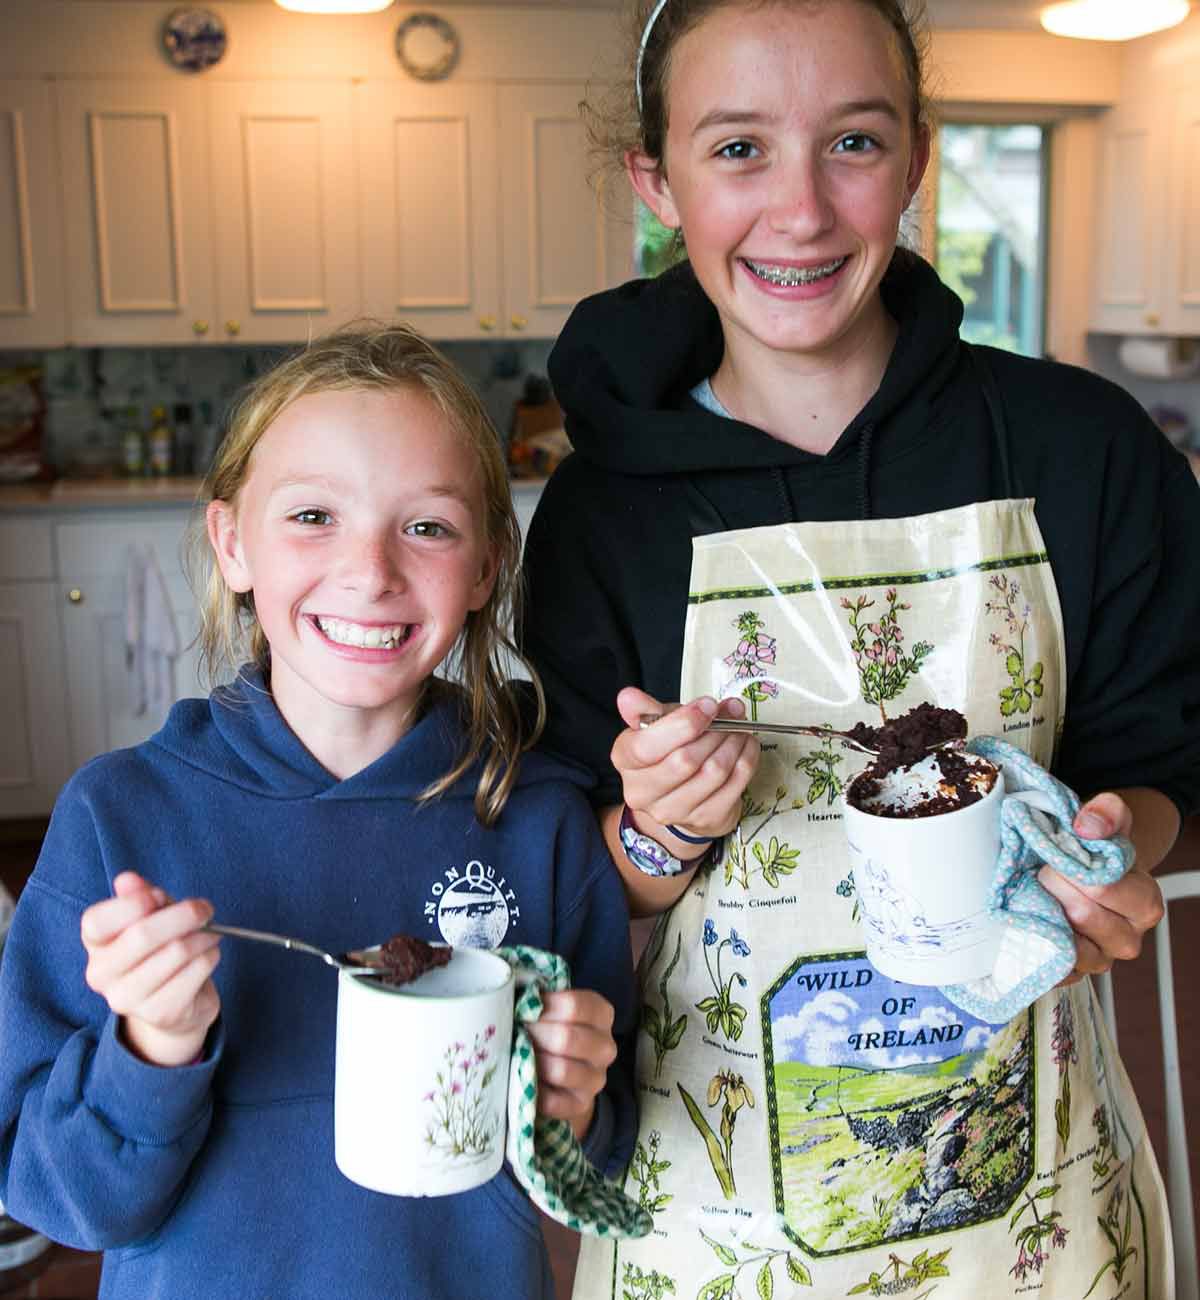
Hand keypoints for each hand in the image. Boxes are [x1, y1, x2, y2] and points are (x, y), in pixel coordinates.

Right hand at [80, 870, 221, 1066]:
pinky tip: (207, 956)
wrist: (175, 1003)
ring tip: (210, 934)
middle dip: (184, 914)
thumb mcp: (152, 916)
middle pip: (143, 934)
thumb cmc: (161, 948)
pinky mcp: (159, 1013)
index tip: (158, 896)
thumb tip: (127, 880)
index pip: (97, 921)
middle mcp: (102, 974)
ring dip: (204, 936)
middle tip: (205, 909)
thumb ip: (141, 896)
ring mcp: (127, 999)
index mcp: (95, 943)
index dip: (131, 904)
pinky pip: (195, 972)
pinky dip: (210, 957)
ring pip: (176, 952)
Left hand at [525, 989, 617, 1139]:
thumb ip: (539, 1001)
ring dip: (533, 1062)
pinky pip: (553, 1101)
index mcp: (602, 1014)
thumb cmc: (551, 1029)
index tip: (524, 1009)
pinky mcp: (581, 1105)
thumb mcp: (552, 1008)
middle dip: (534, 1034)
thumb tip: (518, 1002)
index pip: (574, 1006)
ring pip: (561, 1070)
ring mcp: (596, 1079)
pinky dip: (534, 1091)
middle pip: (567, 1038)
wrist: (559, 1073)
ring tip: (518, 1054)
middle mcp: (605, 1047)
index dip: (543, 1007)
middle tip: (515, 1032)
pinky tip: (524, 1079)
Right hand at [611, 687, 758, 840]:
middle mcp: (642, 791)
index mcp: (625, 760)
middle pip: (684, 760)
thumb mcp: (656, 726)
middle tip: (731, 713)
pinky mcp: (705, 819)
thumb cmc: (667, 752)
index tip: (708, 706)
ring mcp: (673, 810)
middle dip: (715, 731)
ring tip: (739, 727)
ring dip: (734, 742)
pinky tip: (746, 745)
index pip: (646, 746)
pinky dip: (746, 759)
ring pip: (714, 771)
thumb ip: (646, 709)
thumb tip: (628, 696)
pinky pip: (735, 784)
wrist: (680, 796)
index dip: (683, 724)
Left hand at [1038, 793, 1163, 985]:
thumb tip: (1088, 827)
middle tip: (1042, 870)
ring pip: (1064, 941)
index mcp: (1145, 904)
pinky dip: (1032, 940)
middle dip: (1053, 884)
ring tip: (1036, 892)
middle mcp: (1126, 940)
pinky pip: (1047, 964)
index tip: (1057, 854)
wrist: (1079, 875)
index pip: (1104, 888)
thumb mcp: (1102, 822)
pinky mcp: (1069, 974)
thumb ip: (1105, 813)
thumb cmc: (1092, 851)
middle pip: (1082, 913)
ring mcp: (1097, 960)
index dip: (1072, 867)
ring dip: (1041, 911)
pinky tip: (1027, 918)